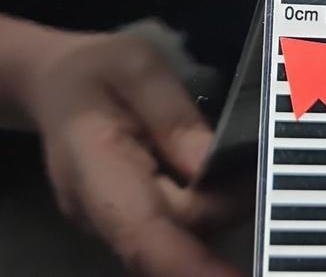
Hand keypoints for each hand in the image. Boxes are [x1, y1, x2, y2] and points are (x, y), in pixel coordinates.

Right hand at [19, 33, 241, 276]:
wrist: (54, 82)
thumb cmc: (95, 69)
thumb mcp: (137, 68)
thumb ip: (173, 116)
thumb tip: (213, 165)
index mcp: (94, 169)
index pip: (143, 233)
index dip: (190, 266)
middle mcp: (99, 213)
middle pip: (176, 234)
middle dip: (227, 204)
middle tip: (271, 161)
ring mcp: (112, 222)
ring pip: (180, 234)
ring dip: (220, 204)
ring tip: (251, 164)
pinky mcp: (127, 219)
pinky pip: (174, 225)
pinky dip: (206, 205)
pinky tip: (225, 177)